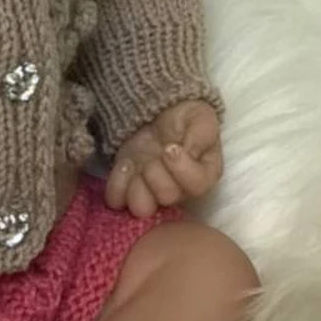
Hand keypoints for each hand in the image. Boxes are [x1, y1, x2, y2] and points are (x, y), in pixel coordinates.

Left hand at [105, 99, 222, 217]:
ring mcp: (152, 191)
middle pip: (168, 197)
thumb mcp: (200, 118)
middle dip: (156, 175)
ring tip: (133, 164)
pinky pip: (118, 200)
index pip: (197, 185)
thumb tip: (188, 153)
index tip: (169, 148)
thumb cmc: (185, 118)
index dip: (182, 169)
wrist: (158, 113)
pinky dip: (117, 185)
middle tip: (152, 157)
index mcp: (203, 174)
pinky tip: (123, 165)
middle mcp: (178, 189)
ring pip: (142, 207)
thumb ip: (200, 135)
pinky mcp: (129, 187)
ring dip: (134, 186)